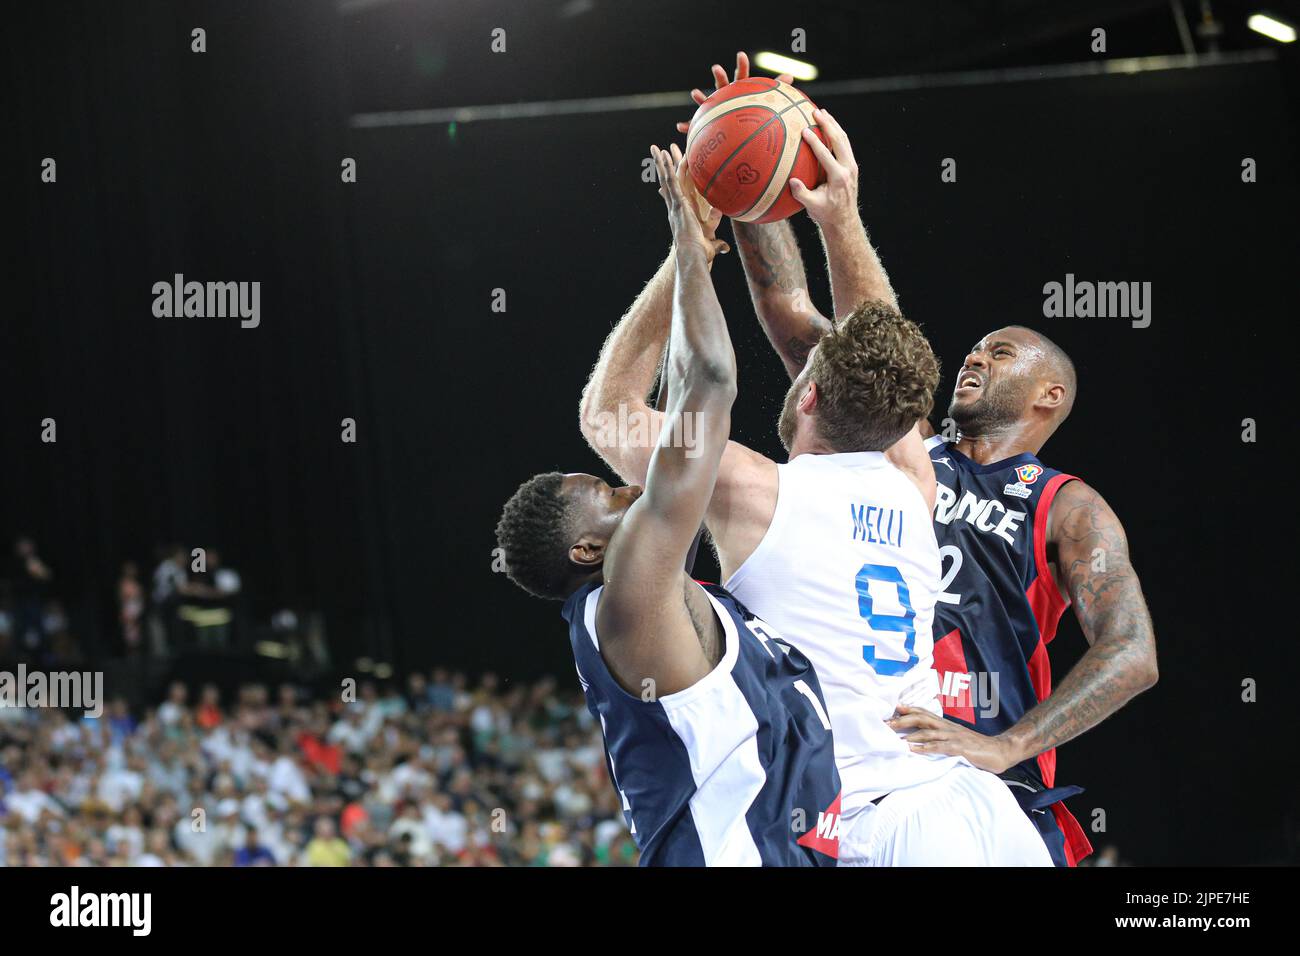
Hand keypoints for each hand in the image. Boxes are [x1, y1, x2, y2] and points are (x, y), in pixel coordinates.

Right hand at [651, 143, 728, 263]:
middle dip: (662, 166)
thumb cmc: (700, 252)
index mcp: (681, 212)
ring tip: (654, 148)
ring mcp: (674, 203)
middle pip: (667, 181)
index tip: (669, 169)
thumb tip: (725, 247)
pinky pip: (672, 181)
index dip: (672, 179)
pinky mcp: (677, 202)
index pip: (676, 191)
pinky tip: (663, 155)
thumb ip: (718, 243)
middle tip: (657, 151)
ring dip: (660, 163)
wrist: (692, 255)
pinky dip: (666, 168)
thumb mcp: (710, 243)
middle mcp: (674, 206)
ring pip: (666, 178)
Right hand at [675, 51, 792, 134]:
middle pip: (722, 84)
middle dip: (719, 77)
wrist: (734, 132)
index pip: (741, 76)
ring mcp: (714, 108)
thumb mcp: (764, 101)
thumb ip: (775, 89)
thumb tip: (791, 78)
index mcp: (739, 92)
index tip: (741, 54)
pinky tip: (680, 127)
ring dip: (701, 97)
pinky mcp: (706, 123)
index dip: (741, 65)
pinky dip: (687, 126)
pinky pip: (696, 125)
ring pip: (707, 102)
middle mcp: (725, 97)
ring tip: (694, 93)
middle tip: (717, 68)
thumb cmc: (750, 114)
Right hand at [789, 108, 858, 229]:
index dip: (815, 141)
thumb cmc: (826, 214)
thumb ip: (802, 194)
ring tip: (822, 112)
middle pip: (839, 140)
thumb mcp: (812, 206)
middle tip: (815, 111)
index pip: (826, 154)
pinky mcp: (851, 165)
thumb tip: (792, 181)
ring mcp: (852, 166)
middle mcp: (848, 169)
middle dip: (827, 124)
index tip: (804, 130)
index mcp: (839, 177)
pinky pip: (845, 144)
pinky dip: (836, 133)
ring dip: (833, 124)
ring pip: (844, 139)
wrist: (844, 220)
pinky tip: (828, 125)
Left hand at [886, 705, 1019, 773]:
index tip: (891, 709)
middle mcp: (948, 727)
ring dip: (911, 734)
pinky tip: (914, 750)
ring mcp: (954, 736)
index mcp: (946, 724)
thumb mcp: (956, 738)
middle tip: (886, 724)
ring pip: (929, 732)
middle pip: (922, 718)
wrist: (1000, 751)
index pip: (924, 713)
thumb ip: (941, 737)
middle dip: (903, 720)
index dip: (908, 710)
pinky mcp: (960, 748)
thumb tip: (922, 739)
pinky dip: (925, 748)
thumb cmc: (976, 747)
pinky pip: (940, 746)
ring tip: (895, 738)